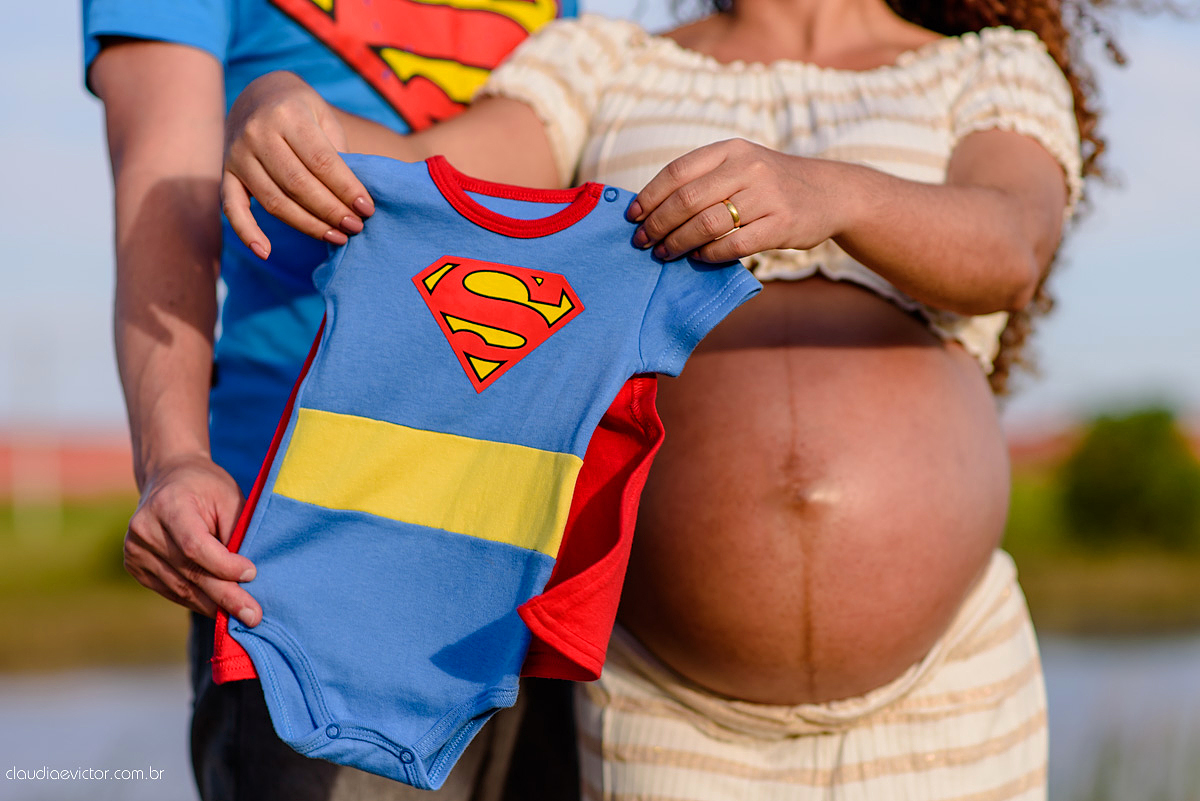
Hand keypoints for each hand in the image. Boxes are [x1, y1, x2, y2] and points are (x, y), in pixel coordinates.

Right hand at [123, 453, 261, 625]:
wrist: (168, 478)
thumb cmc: (207, 487)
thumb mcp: (229, 497)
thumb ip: (236, 532)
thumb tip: (248, 577)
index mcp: (168, 506)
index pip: (195, 546)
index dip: (224, 566)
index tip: (252, 575)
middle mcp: (144, 530)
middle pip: (189, 573)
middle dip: (225, 597)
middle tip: (253, 616)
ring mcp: (134, 551)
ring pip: (181, 589)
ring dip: (213, 605)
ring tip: (242, 616)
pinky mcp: (135, 567)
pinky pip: (171, 591)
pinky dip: (197, 600)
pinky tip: (218, 607)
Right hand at [222, 71, 373, 258]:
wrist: (259, 95)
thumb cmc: (303, 112)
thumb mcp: (324, 118)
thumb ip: (337, 152)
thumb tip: (355, 199)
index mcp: (287, 114)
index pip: (321, 161)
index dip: (347, 189)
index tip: (367, 209)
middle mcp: (257, 133)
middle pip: (298, 185)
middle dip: (331, 211)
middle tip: (356, 227)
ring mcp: (237, 154)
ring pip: (274, 201)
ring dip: (308, 225)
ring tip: (337, 237)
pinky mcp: (226, 173)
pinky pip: (233, 208)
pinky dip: (246, 232)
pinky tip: (266, 252)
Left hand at [628, 139, 845, 262]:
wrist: (830, 193)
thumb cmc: (770, 184)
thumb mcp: (740, 165)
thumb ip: (704, 179)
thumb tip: (652, 208)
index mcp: (730, 151)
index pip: (677, 172)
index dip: (649, 196)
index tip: (633, 217)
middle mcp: (747, 168)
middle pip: (687, 200)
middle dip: (658, 224)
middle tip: (643, 242)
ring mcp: (766, 196)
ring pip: (707, 224)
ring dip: (678, 243)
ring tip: (665, 253)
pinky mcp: (781, 225)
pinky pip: (734, 245)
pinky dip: (710, 254)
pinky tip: (699, 258)